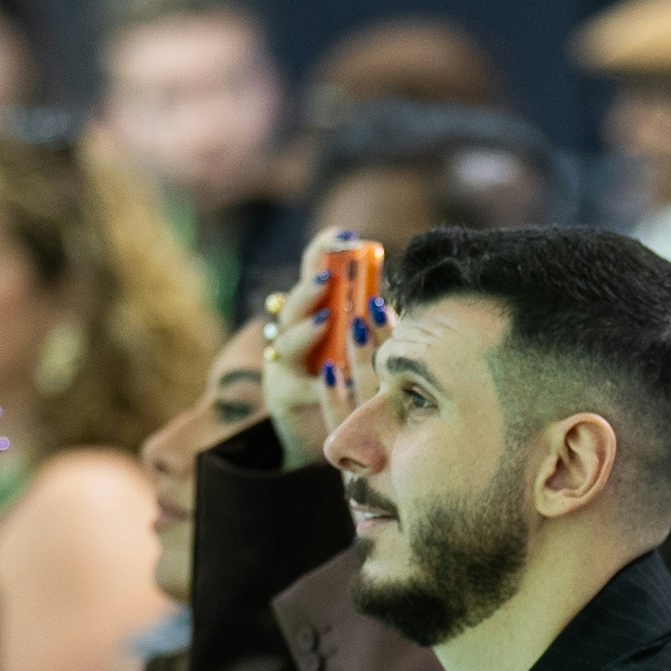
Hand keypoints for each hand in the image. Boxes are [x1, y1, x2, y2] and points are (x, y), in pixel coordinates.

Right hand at [258, 235, 379, 465]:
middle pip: (293, 304)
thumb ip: (369, 323)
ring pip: (288, 342)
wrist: (327, 434)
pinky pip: (297, 385)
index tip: (342, 236)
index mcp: (314, 312)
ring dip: (306, 331)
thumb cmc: (351, 383)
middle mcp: (292, 332)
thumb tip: (388, 301)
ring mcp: (283, 363)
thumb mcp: (361, 347)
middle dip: (309, 291)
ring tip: (326, 323)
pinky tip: (331, 377)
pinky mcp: (283, 395)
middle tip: (326, 280)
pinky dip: (316, 383)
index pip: (312, 272)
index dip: (321, 251)